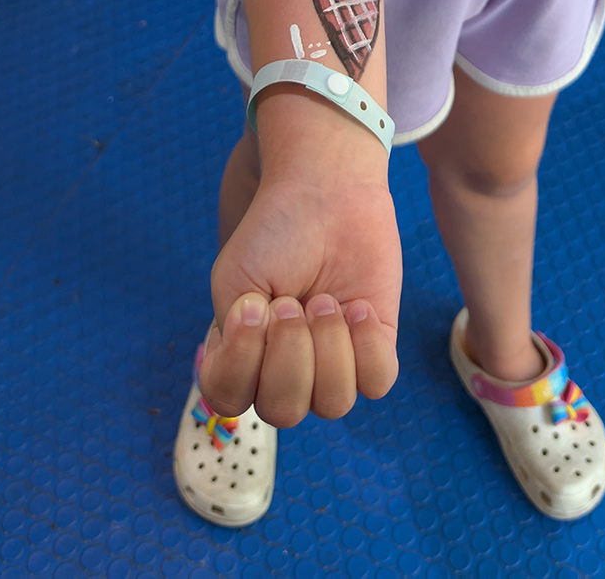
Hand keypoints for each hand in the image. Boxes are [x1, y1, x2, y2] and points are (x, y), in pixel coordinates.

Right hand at [199, 103, 401, 428]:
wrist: (327, 192)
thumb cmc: (276, 232)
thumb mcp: (236, 279)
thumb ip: (234, 333)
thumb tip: (265, 359)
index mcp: (242, 356)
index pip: (228, 400)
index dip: (240, 362)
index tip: (252, 306)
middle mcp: (284, 370)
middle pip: (284, 411)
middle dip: (290, 355)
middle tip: (294, 302)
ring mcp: (332, 363)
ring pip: (333, 404)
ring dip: (328, 347)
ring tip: (326, 300)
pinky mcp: (374, 347)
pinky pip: (376, 382)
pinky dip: (366, 346)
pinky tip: (357, 306)